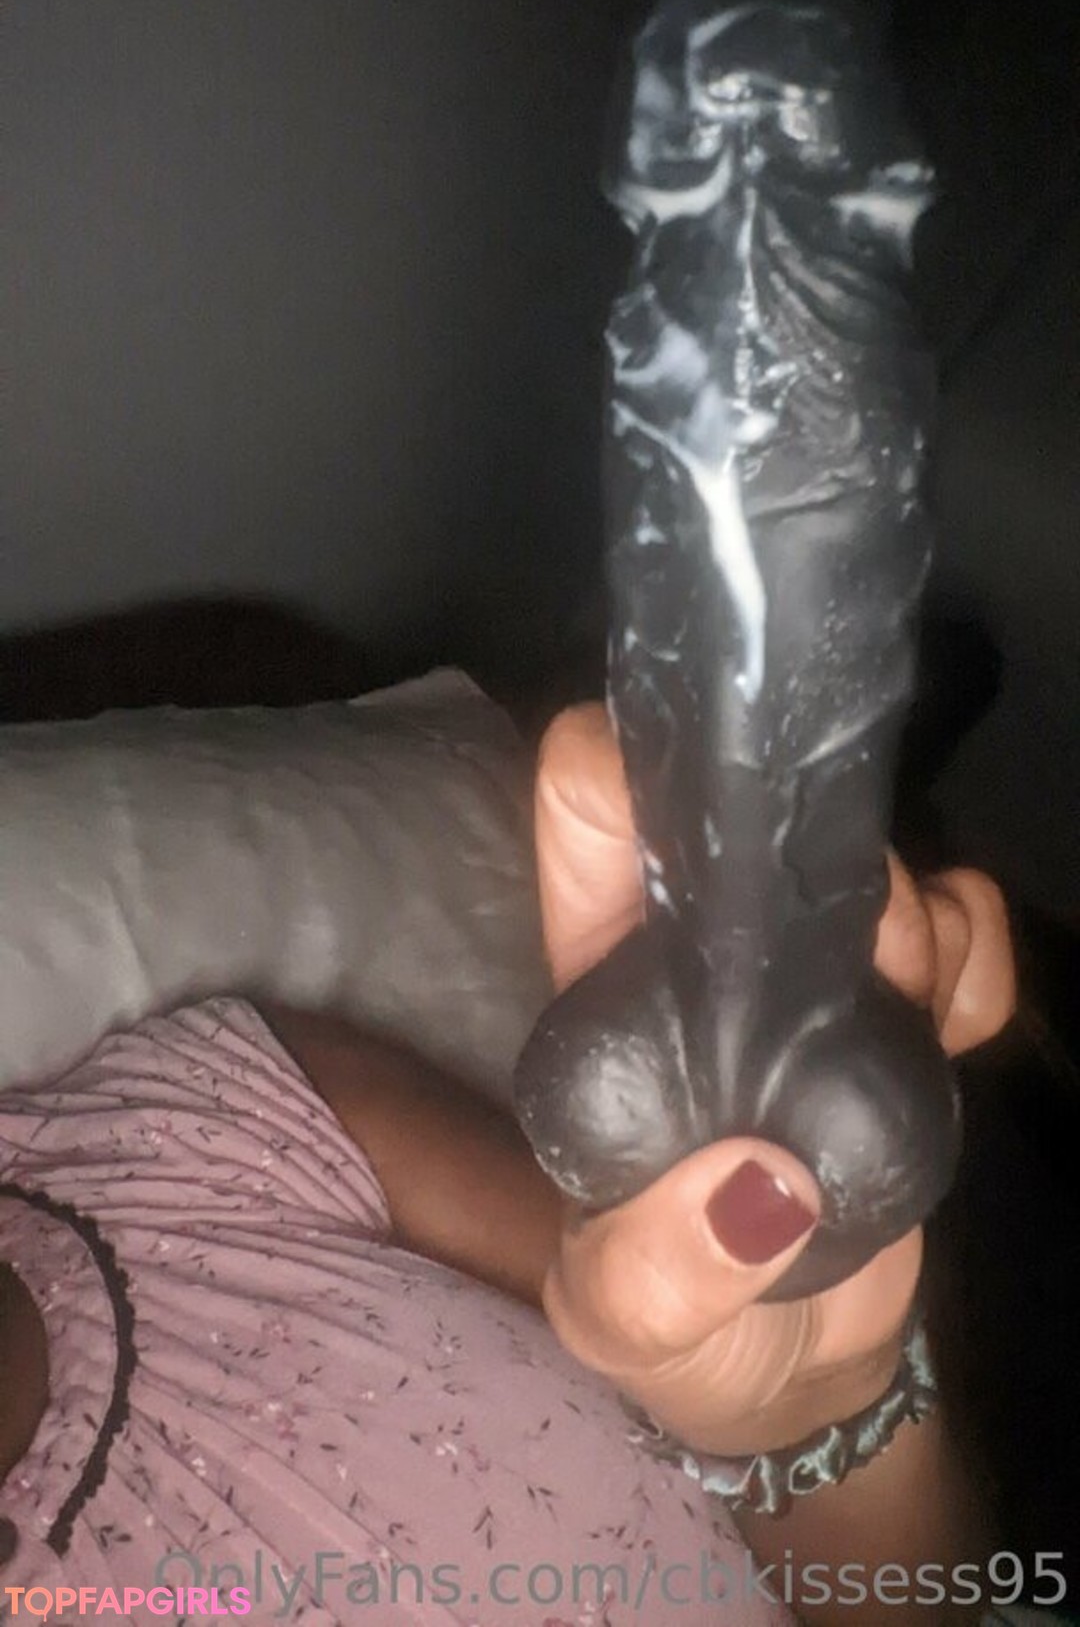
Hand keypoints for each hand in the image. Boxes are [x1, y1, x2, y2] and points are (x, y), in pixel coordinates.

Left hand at [534, 703, 1015, 1454]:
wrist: (800, 1367)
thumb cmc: (682, 1331)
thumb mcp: (630, 1324)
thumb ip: (661, 1273)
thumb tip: (757, 1186)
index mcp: (610, 994)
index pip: (595, 827)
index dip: (626, 771)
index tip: (703, 798)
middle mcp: (705, 963)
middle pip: (753, 826)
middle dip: (810, 854)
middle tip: (861, 951)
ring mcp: (808, 986)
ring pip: (861, 870)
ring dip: (907, 912)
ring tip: (911, 1003)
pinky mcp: (901, 1020)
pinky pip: (956, 936)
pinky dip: (975, 955)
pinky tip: (961, 1024)